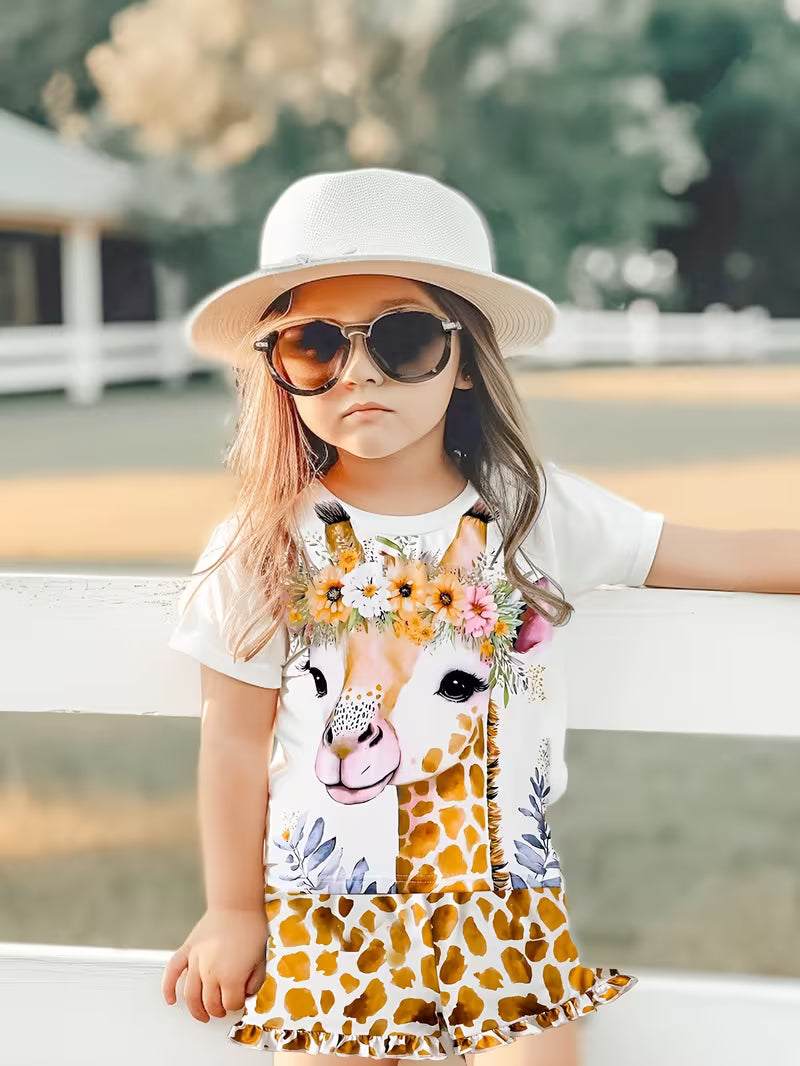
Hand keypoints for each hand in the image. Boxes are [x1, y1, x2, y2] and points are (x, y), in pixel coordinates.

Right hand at [161, 906, 268, 1022]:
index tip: (240, 999)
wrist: (237, 904)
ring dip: (196, 1009)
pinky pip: (173, 972)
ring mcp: (196, 961)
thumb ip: (254, 982)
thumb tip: (245, 995)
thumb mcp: (262, 960)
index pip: (230, 1004)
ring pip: (191, 995)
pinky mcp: (188, 950)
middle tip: (223, 1010)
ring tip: (203, 1015)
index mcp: (231, 977)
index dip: (237, 1005)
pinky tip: (171, 1000)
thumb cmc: (252, 928)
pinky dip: (168, 988)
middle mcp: (211, 972)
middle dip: (218, 1010)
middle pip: (210, 1003)